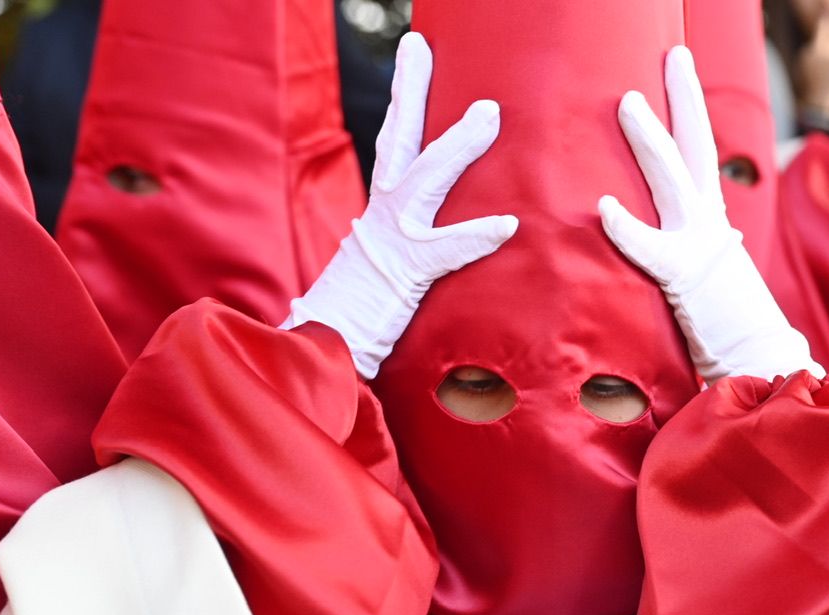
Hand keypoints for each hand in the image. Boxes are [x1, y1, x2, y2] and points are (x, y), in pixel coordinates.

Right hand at [282, 32, 517, 378]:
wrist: (323, 354)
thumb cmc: (357, 322)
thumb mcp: (387, 277)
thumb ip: (414, 254)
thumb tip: (437, 243)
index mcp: (379, 215)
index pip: (395, 147)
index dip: (407, 104)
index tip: (415, 55)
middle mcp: (380, 218)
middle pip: (396, 140)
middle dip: (410, 91)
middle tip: (418, 46)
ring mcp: (390, 242)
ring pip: (423, 180)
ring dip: (456, 147)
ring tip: (488, 115)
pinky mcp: (403, 276)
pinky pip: (444, 251)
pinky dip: (474, 236)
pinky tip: (506, 224)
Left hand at [599, 46, 823, 383]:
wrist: (760, 362)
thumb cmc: (727, 330)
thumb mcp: (705, 278)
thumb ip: (680, 253)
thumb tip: (661, 242)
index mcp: (712, 221)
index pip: (700, 154)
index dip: (689, 112)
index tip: (680, 70)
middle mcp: (710, 223)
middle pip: (697, 146)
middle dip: (684, 98)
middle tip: (674, 56)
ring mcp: (701, 246)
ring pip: (674, 179)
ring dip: (650, 140)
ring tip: (628, 103)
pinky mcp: (686, 278)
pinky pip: (651, 248)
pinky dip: (627, 229)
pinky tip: (604, 208)